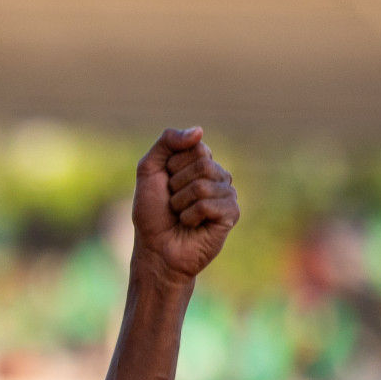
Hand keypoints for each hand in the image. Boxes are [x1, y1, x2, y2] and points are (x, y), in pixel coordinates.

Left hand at [131, 127, 238, 282]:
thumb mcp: (149, 170)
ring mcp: (227, 194)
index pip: (194, 147)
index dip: (172, 166)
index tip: (166, 183)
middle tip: (172, 202)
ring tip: (181, 215)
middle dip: (176, 185)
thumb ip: (167, 142)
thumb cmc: (152, 212)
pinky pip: (208, 205)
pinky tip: (192, 225)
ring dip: (180, 203)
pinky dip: (190, 216)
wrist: (156, 248)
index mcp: (201, 162)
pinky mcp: (232, 214)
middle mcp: (218, 175)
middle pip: (202, 164)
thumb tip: (199, 131)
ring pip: (203, 185)